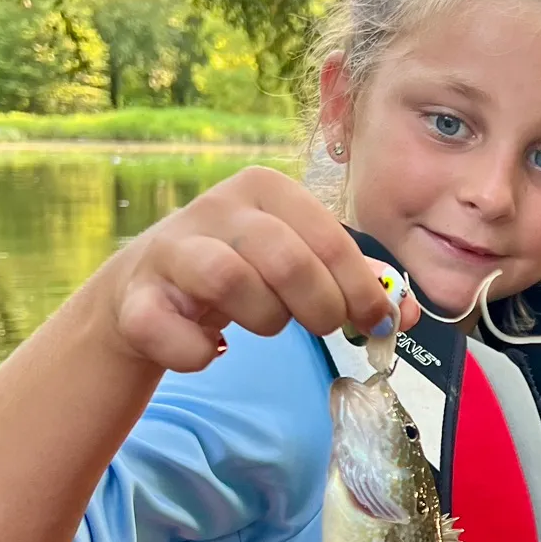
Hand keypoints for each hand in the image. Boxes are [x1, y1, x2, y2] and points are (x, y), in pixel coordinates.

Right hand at [99, 166, 420, 371]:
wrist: (150, 285)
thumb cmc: (244, 269)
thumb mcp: (303, 262)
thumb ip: (356, 283)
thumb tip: (405, 313)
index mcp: (267, 189)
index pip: (329, 237)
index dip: (361, 289)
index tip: (377, 324)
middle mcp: (216, 206)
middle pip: (285, 258)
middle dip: (318, 306)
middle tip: (325, 328)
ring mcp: (171, 248)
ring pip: (228, 281)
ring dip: (262, 320)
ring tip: (263, 324)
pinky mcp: (135, 296)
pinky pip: (170, 331)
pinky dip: (198, 353)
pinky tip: (211, 349)